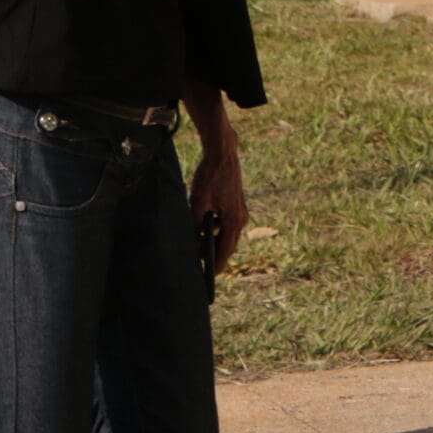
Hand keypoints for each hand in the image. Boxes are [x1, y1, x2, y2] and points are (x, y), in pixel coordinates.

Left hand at [189, 137, 249, 277]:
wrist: (223, 154)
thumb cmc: (210, 177)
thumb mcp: (197, 202)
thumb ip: (195, 224)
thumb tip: (192, 241)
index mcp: (233, 221)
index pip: (225, 251)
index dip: (216, 266)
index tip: (208, 277)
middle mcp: (240, 219)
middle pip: (228, 246)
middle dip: (215, 256)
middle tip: (200, 266)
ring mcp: (240, 212)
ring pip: (228, 236)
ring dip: (215, 242)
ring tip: (198, 248)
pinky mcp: (237, 205)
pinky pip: (227, 225)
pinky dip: (217, 231)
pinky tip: (203, 229)